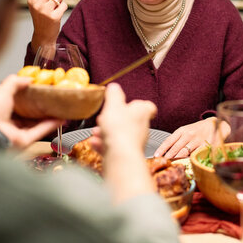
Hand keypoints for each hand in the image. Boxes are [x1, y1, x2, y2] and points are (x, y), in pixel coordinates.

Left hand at [0, 75, 64, 148]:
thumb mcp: (2, 90)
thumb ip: (15, 82)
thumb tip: (29, 79)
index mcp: (3, 109)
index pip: (19, 102)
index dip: (30, 96)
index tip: (40, 90)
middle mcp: (11, 121)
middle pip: (30, 113)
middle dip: (42, 107)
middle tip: (53, 99)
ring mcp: (19, 131)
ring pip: (38, 123)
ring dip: (50, 116)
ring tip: (60, 108)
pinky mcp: (27, 140)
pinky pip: (42, 131)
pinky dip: (52, 125)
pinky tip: (60, 119)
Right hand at [28, 0, 67, 50]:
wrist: (43, 36)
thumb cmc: (40, 18)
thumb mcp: (36, 5)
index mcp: (31, 0)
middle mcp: (37, 4)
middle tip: (53, 2)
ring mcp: (45, 11)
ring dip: (60, 1)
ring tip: (54, 9)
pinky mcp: (53, 16)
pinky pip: (64, 5)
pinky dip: (63, 8)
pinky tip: (58, 14)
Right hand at [89, 83, 157, 203]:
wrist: (120, 156)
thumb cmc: (120, 130)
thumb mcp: (113, 105)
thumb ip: (114, 95)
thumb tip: (114, 86)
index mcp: (142, 112)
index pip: (148, 106)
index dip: (139, 104)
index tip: (131, 104)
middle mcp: (142, 127)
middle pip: (130, 121)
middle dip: (114, 119)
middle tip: (104, 118)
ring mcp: (135, 142)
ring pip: (121, 134)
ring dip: (107, 132)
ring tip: (97, 132)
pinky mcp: (127, 154)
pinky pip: (115, 147)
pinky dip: (104, 144)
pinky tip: (95, 143)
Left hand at [154, 117, 228, 158]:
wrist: (214, 124)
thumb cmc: (198, 130)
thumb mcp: (186, 131)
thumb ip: (177, 140)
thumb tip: (165, 152)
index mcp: (182, 131)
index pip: (169, 140)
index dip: (161, 149)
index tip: (156, 156)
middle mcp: (188, 134)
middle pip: (175, 148)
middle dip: (168, 157)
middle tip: (163, 163)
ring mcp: (197, 140)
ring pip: (184, 152)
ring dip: (177, 160)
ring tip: (171, 166)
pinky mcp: (205, 145)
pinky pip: (196, 154)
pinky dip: (190, 160)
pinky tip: (186, 165)